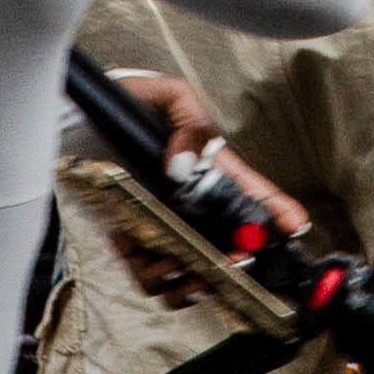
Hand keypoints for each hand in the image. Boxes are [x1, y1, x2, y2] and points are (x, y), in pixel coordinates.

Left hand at [93, 72, 308, 306]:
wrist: (79, 123)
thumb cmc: (131, 103)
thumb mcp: (169, 97)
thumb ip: (189, 124)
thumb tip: (185, 167)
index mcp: (213, 170)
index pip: (254, 193)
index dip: (279, 211)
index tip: (294, 226)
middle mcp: (197, 205)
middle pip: (230, 247)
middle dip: (232, 264)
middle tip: (223, 264)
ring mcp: (170, 226)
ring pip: (191, 271)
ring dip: (184, 277)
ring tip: (164, 260)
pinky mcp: (140, 242)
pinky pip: (148, 274)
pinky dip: (141, 270)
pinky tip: (127, 242)